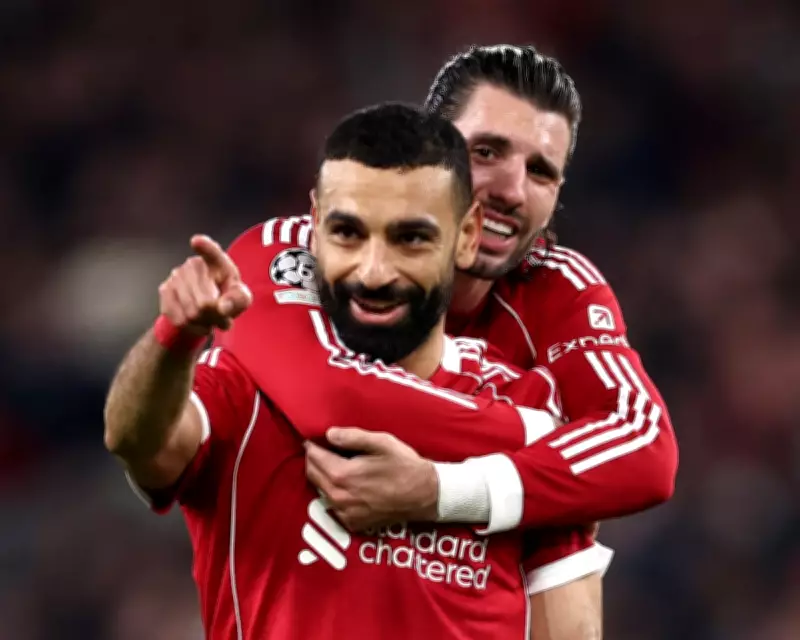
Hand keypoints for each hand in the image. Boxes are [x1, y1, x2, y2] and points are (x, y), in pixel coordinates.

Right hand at [158, 235, 251, 333]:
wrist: (205, 308)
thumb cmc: (227, 297)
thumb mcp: (241, 299)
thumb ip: (238, 300)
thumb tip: (223, 307)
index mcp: (217, 262)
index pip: (212, 252)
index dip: (204, 247)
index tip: (196, 241)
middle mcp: (194, 264)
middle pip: (205, 303)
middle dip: (216, 317)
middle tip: (223, 318)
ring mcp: (176, 276)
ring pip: (191, 314)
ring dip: (205, 323)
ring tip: (211, 319)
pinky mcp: (164, 290)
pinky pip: (178, 319)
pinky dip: (192, 328)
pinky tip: (198, 323)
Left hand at [305, 428, 438, 531]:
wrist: (425, 495)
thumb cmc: (404, 466)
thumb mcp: (381, 442)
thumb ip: (352, 437)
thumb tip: (329, 434)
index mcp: (342, 475)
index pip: (314, 457)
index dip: (313, 445)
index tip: (316, 438)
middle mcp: (338, 497)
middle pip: (312, 474)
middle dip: (315, 460)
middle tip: (325, 449)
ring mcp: (345, 513)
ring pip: (321, 490)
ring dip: (323, 477)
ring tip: (338, 465)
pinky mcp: (353, 523)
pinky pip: (333, 505)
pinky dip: (335, 493)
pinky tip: (350, 485)